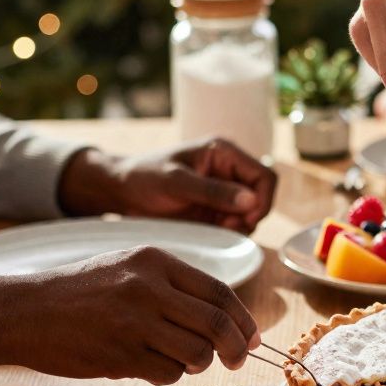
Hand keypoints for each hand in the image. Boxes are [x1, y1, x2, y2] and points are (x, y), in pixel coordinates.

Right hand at [0, 247, 259, 383]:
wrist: (22, 311)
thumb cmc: (78, 294)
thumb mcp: (128, 269)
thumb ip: (173, 287)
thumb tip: (226, 319)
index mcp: (155, 261)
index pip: (220, 291)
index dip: (244, 319)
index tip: (253, 337)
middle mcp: (148, 287)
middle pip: (217, 325)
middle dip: (236, 348)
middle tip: (236, 360)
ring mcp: (134, 322)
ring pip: (197, 354)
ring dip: (197, 365)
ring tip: (178, 360)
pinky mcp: (120, 354)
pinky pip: (167, 373)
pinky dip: (167, 375)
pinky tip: (147, 366)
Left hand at [59, 138, 276, 233]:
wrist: (120, 190)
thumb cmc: (144, 177)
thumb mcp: (177, 182)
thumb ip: (213, 191)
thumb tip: (251, 201)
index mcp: (224, 153)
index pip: (264, 176)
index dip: (263, 199)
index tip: (246, 219)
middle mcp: (230, 171)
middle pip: (262, 196)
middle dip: (252, 216)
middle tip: (228, 227)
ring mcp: (224, 191)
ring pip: (252, 213)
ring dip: (242, 226)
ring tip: (218, 229)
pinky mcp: (216, 209)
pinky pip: (236, 223)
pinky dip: (231, 232)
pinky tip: (213, 232)